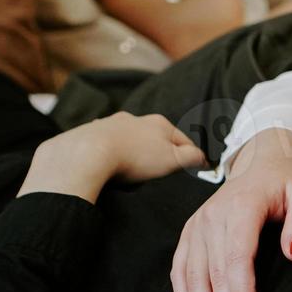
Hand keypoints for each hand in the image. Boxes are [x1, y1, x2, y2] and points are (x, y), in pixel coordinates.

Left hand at [20, 113, 205, 201]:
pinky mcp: (90, 132)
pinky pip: (106, 144)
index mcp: (159, 123)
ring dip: (133, 151)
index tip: (195, 169)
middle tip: (159, 172)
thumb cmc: (135, 157)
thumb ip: (192, 158)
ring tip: (132, 170)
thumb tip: (203, 158)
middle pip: (155, 138)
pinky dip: (110, 152)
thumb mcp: (172, 160)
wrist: (89, 153)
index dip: (190, 156)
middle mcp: (135, 119)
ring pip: (129, 139)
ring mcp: (111, 123)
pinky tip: (108, 165)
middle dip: (159, 153)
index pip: (183, 140)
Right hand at [170, 129, 291, 291]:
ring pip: (192, 275)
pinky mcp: (189, 233)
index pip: (236, 257)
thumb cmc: (286, 186)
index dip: (241, 291)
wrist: (260, 166)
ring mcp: (197, 225)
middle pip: (213, 272)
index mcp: (241, 207)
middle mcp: (212, 217)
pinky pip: (180, 269)